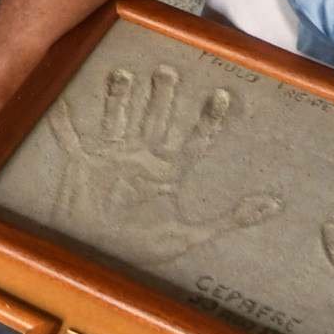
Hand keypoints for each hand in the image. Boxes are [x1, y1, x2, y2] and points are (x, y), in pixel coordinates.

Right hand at [40, 60, 285, 258]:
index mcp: (168, 169)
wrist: (103, 260)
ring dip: (119, 98)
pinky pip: (70, 138)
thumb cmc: (145, 246)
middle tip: (170, 73)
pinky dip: (63, 122)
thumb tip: (275, 205)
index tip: (223, 96)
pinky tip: (58, 101)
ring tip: (124, 75)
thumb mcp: (192, 234)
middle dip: (163, 96)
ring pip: (118, 117)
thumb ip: (231, 218)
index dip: (208, 119)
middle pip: (157, 118)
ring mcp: (111, 156)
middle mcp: (141, 155)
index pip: (194, 139)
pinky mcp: (81, 163)